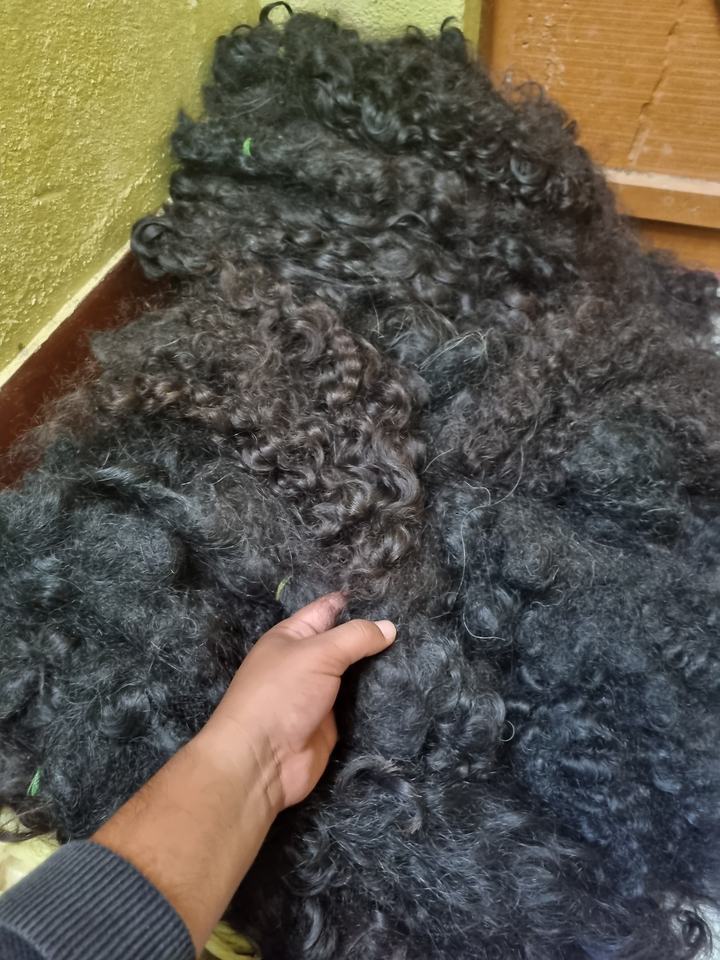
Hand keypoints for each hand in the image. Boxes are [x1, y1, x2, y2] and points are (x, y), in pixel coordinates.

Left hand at [203, 593, 395, 812]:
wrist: (262, 761)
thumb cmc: (281, 695)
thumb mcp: (317, 654)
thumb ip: (355, 637)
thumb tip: (390, 627)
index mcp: (293, 636)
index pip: (329, 609)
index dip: (358, 601)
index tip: (394, 596)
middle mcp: (307, 662)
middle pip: (347, 642)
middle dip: (376, 636)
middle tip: (416, 626)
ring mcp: (321, 694)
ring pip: (358, 674)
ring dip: (382, 669)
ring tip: (420, 653)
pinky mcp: (335, 723)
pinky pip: (361, 705)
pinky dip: (380, 698)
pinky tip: (409, 687)